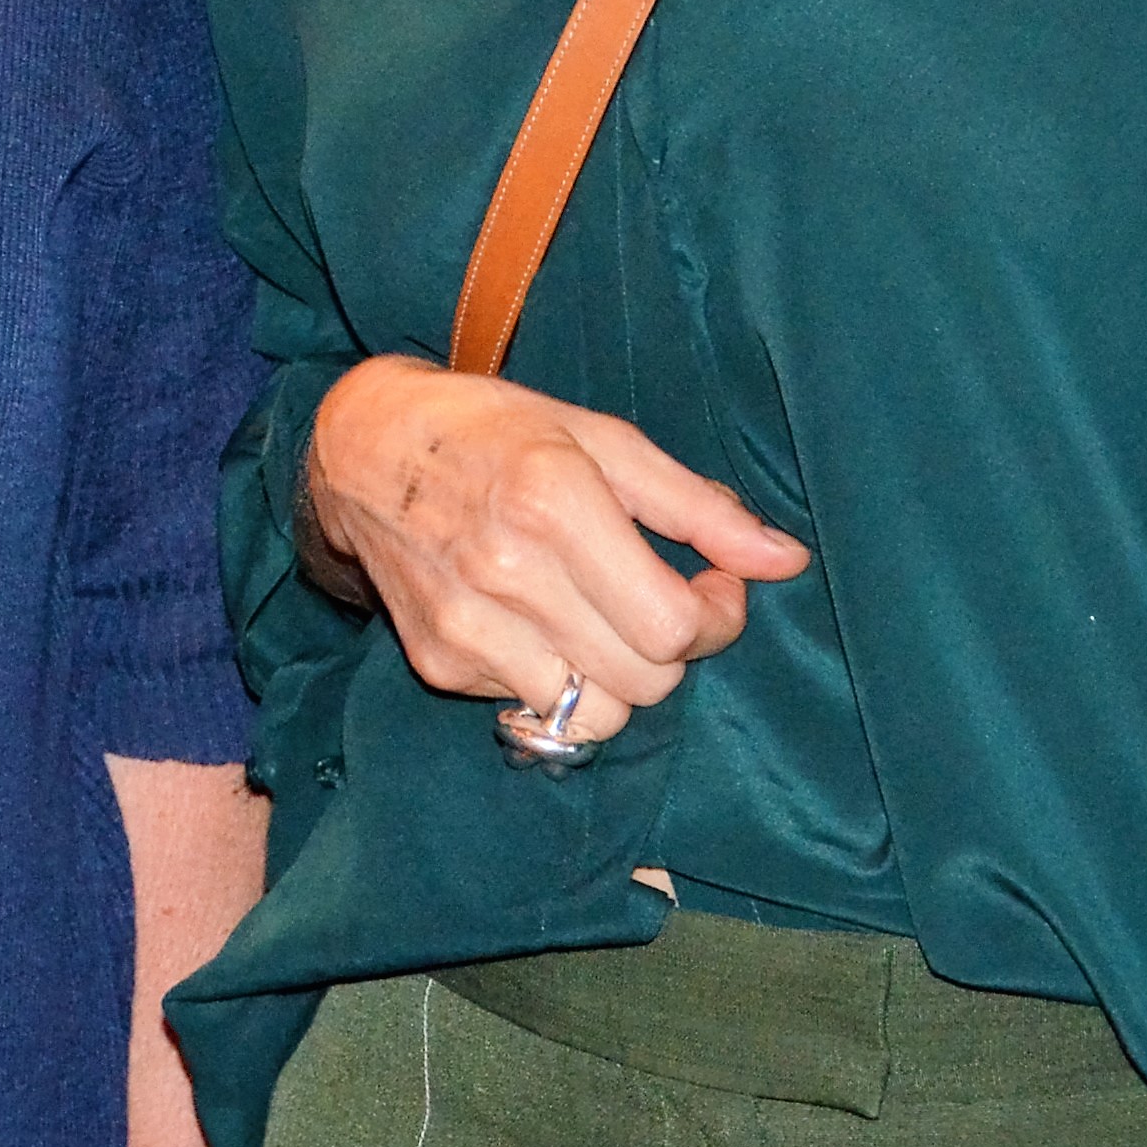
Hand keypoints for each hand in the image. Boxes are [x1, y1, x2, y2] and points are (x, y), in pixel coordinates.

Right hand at [301, 354, 806, 746]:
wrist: (360, 447)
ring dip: (617, 678)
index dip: (716, 618)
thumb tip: (786, 560)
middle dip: (672, 649)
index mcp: (552, 502)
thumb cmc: (493, 430)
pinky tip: (535, 622)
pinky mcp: (438, 663)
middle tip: (659, 602)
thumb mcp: (600, 438)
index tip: (711, 586)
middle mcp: (504, 572)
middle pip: (645, 680)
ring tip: (600, 622)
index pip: (673, 625)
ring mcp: (465, 627)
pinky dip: (553, 677)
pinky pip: (532, 708)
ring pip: (594, 715)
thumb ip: (697, 504)